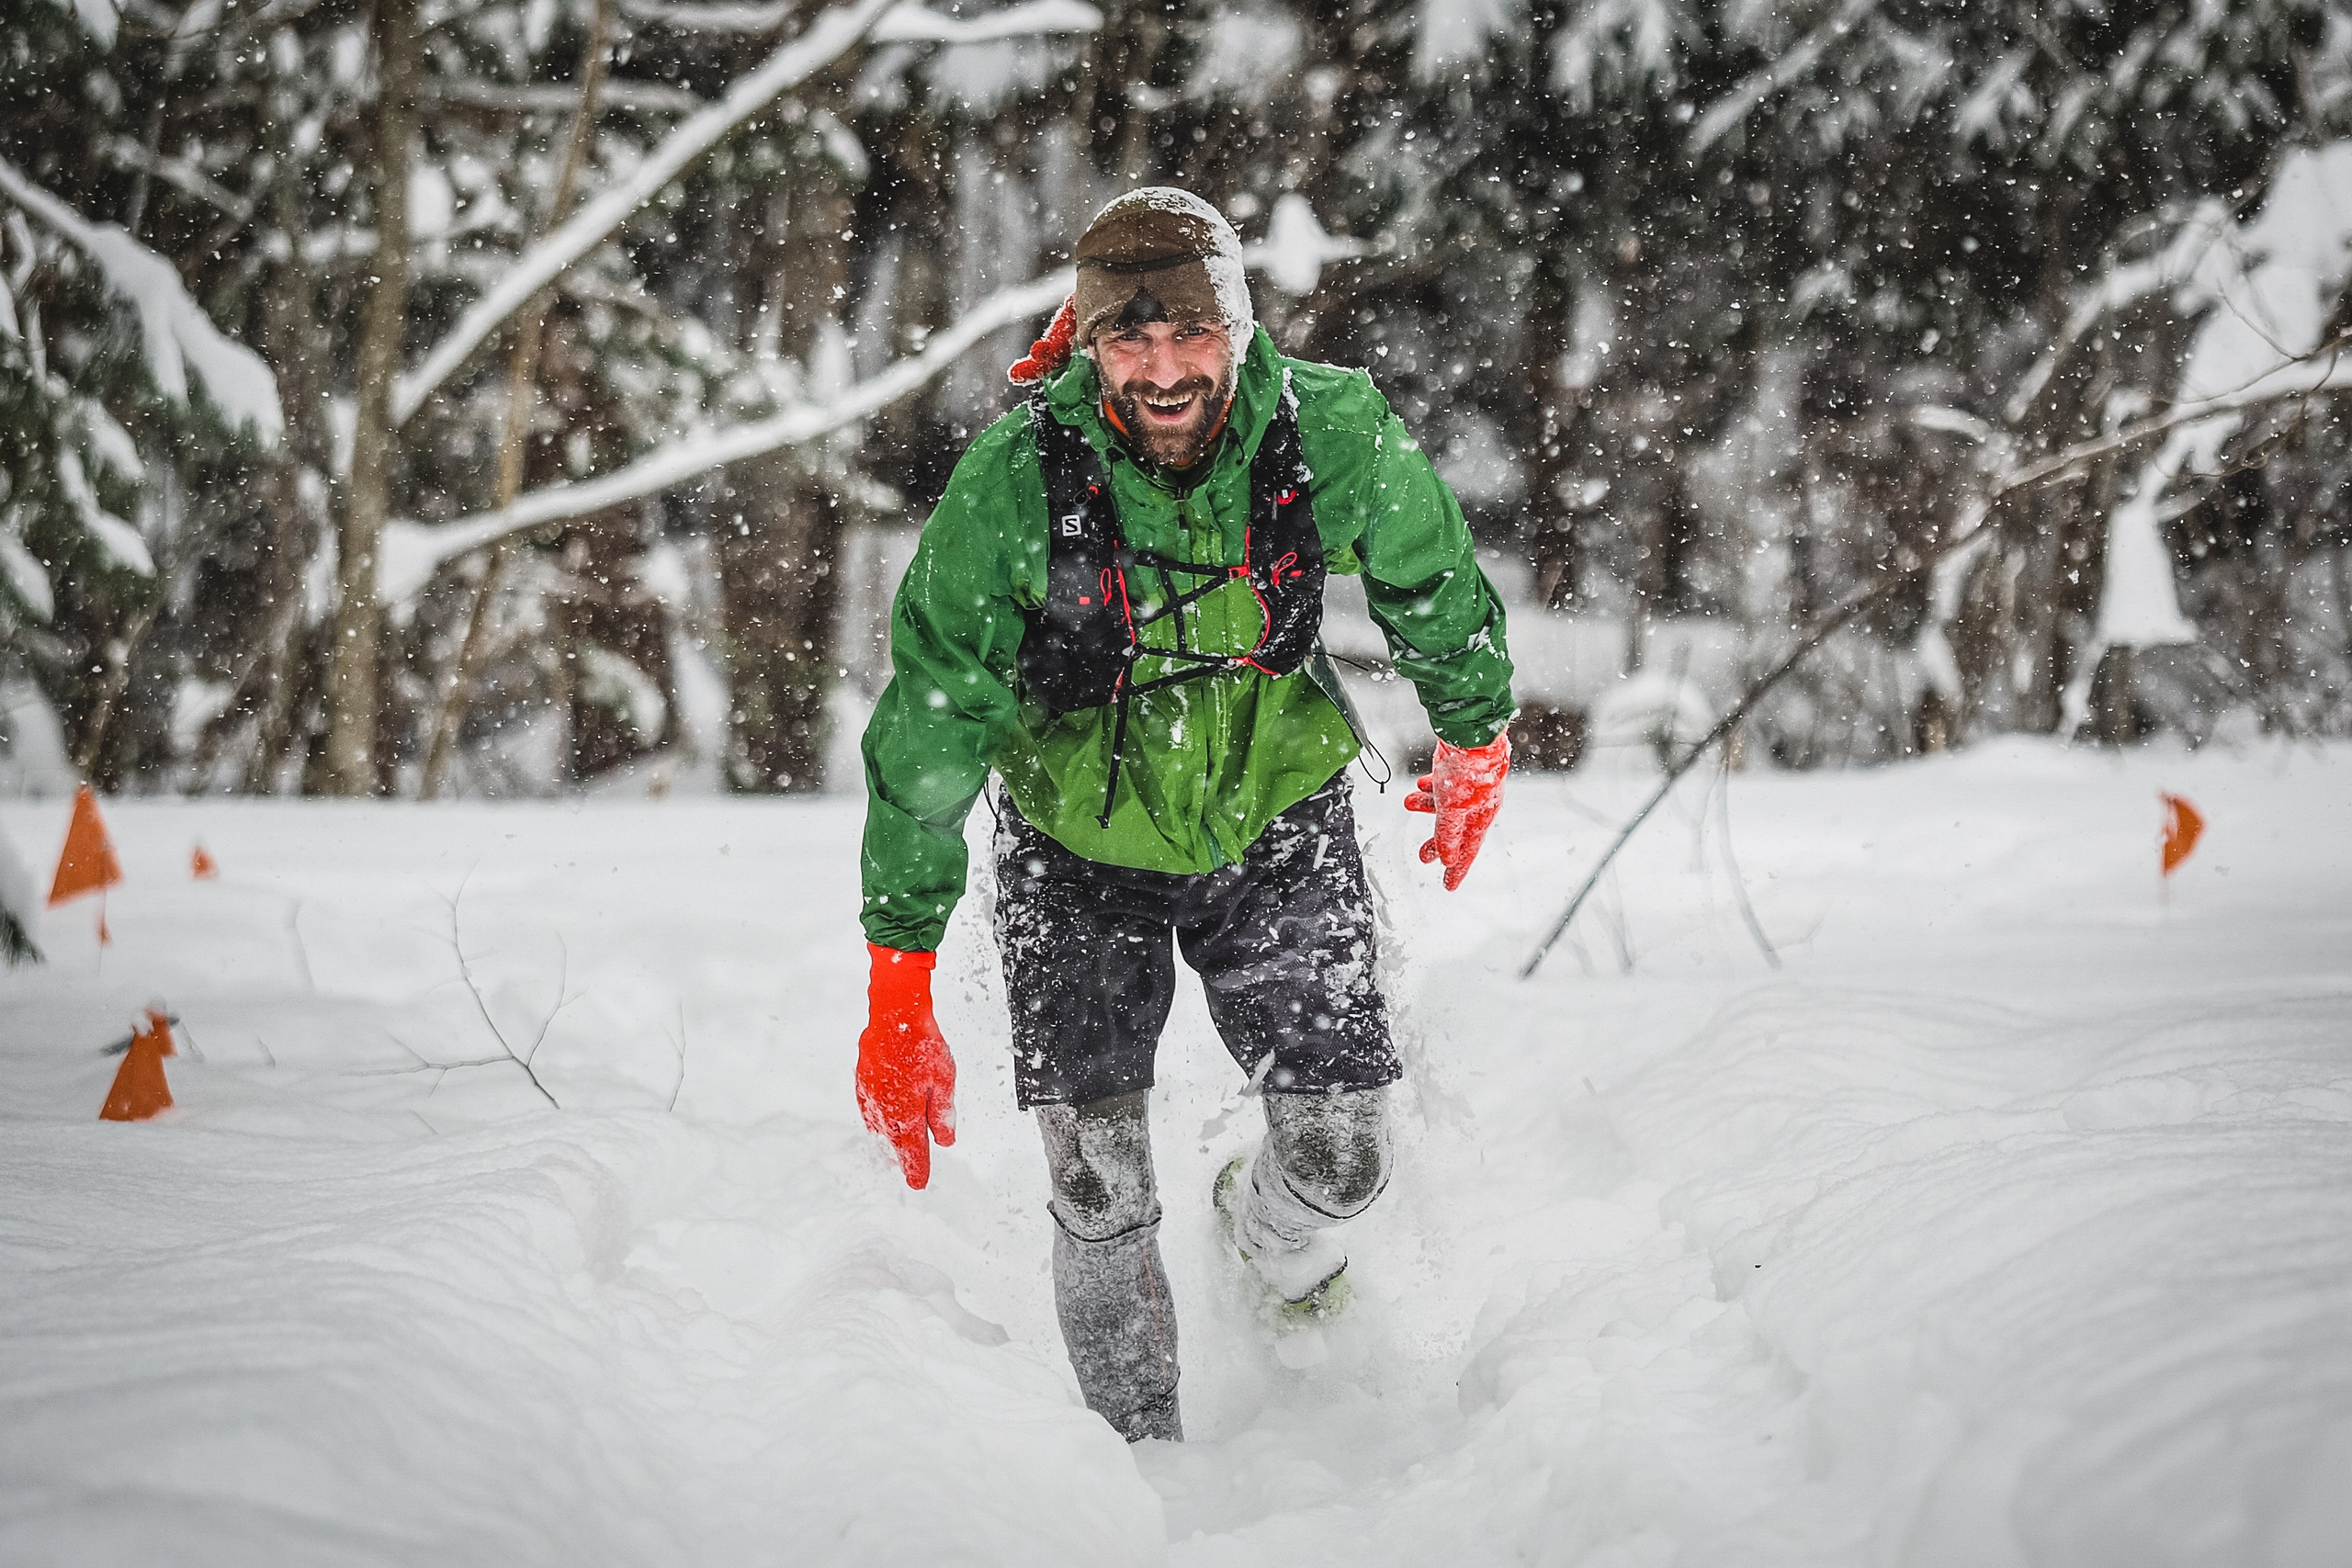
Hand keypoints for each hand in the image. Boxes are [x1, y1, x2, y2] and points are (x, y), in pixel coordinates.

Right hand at [856, 945, 956, 1187]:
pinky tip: (884, 1122)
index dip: (918, 1170)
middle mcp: (885, 1112)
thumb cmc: (922, 1044)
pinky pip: (871, 1111)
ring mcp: (870, 1098)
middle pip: (896, 1144)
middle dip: (904, 1159)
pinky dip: (879, 1121)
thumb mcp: (945, 1081)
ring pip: (881, 1129)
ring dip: (891, 1141)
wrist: (894, 1013)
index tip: (919, 1184)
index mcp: (907, 1115)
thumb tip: (945, 1141)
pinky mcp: (862, 1084)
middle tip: (912, 1173)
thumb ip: (943, 1114)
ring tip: (899, 1151)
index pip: (913, 1153)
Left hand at [1403, 731, 1509, 890]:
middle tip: (1423, 856)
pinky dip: (1431, 790)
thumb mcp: (1452, 809)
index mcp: (1482, 817)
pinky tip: (1419, 787)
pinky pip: (1444, 786)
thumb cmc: (1468, 770)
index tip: (1449, 886)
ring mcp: (1471, 787)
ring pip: (1447, 806)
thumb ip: (1448, 834)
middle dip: (1438, 843)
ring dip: (1427, 809)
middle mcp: (1479, 804)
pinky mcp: (1462, 770)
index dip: (1457, 870)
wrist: (1473, 732)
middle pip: (1456, 831)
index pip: (1467, 851)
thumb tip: (1447, 859)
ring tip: (1409, 804)